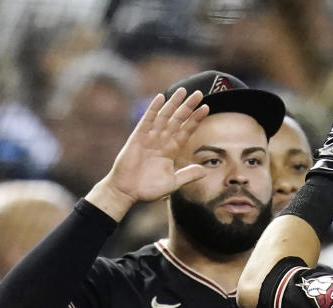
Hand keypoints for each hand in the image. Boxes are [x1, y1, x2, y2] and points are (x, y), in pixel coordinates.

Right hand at [87, 88, 209, 220]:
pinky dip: (153, 109)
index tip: (206, 108)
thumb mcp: (172, 183)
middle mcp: (162, 141)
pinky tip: (161, 98)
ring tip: (182, 91)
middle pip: (177, 120)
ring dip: (173, 104)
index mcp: (171, 151)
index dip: (195, 120)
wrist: (127, 192)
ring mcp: (150, 138)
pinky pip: (147, 121)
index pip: (186, 131)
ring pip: (164, 117)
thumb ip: (188, 175)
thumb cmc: (148, 189)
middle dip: (188, 107)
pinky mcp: (137, 138)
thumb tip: (204, 170)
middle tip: (199, 93)